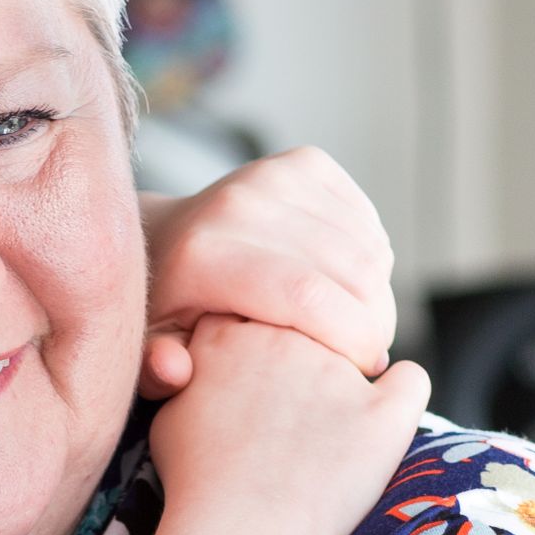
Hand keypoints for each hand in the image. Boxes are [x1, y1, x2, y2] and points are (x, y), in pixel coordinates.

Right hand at [137, 317, 430, 534]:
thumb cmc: (198, 483)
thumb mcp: (168, 414)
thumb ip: (189, 370)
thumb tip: (198, 362)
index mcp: (231, 332)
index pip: (255, 307)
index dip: (257, 343)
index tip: (254, 378)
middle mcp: (288, 338)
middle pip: (307, 325)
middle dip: (304, 355)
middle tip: (291, 409)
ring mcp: (340, 371)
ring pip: (357, 348)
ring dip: (346, 379)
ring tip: (322, 437)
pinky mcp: (385, 412)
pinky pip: (411, 380)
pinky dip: (401, 394)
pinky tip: (382, 416)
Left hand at [139, 147, 395, 394]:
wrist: (164, 238)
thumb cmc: (168, 310)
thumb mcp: (155, 350)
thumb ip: (160, 372)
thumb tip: (174, 369)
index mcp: (204, 254)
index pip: (308, 296)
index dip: (355, 338)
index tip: (363, 370)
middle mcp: (240, 203)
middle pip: (351, 271)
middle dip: (377, 323)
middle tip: (365, 355)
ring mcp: (275, 176)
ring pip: (369, 248)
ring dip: (379, 295)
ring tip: (355, 326)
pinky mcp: (305, 163)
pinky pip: (369, 223)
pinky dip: (374, 263)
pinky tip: (347, 288)